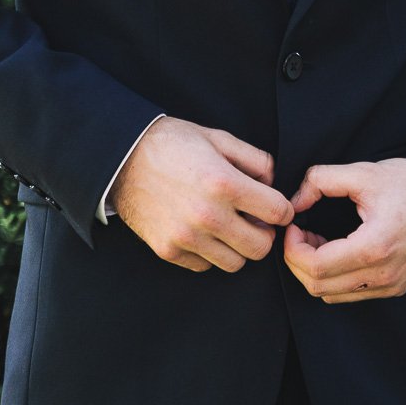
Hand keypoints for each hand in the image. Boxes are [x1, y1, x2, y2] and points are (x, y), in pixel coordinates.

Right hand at [110, 117, 294, 273]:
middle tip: (253, 219)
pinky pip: (205, 266)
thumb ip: (255, 159)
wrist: (123, 158)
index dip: (283, 209)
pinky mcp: (169, 251)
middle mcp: (207, 215)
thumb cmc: (172, 144)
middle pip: (261, 247)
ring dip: (237, 247)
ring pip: (235, 263)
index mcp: (224, 183)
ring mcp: (187, 237)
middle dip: (263, 232)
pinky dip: (209, 253)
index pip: (278, 212)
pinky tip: (203, 232)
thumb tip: (272, 184)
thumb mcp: (218, 138)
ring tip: (227, 226)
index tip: (275, 207)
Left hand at [283, 158, 405, 304]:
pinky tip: (336, 249)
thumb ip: (320, 180)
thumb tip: (294, 202)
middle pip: (318, 287)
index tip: (293, 225)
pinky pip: (352, 294)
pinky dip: (334, 278)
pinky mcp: (397, 287)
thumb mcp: (363, 172)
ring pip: (333, 296)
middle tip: (299, 232)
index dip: (292, 248)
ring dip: (315, 271)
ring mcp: (392, 285)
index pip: (315, 267)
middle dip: (298, 260)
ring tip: (318, 239)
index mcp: (375, 247)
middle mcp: (384, 275)